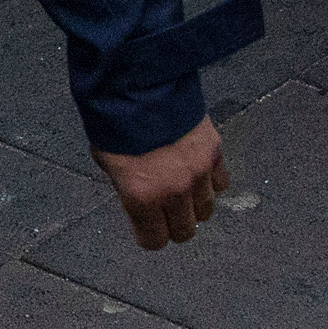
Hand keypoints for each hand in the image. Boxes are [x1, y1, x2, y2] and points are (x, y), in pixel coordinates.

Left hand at [94, 117, 230, 250]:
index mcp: (142, 198)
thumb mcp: (107, 163)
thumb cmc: (116, 123)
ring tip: (181, 193)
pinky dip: (210, 183)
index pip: (155, 240)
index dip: (150, 237)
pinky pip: (220, 184)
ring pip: (206, 210)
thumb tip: (136, 197)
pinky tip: (198, 175)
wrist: (139, 88)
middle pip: (185, 230)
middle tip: (165, 215)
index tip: (147, 231)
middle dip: (173, 226)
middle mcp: (174, 192)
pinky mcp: (214, 153)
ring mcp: (198, 173)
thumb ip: (126, 186)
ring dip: (193, 206)